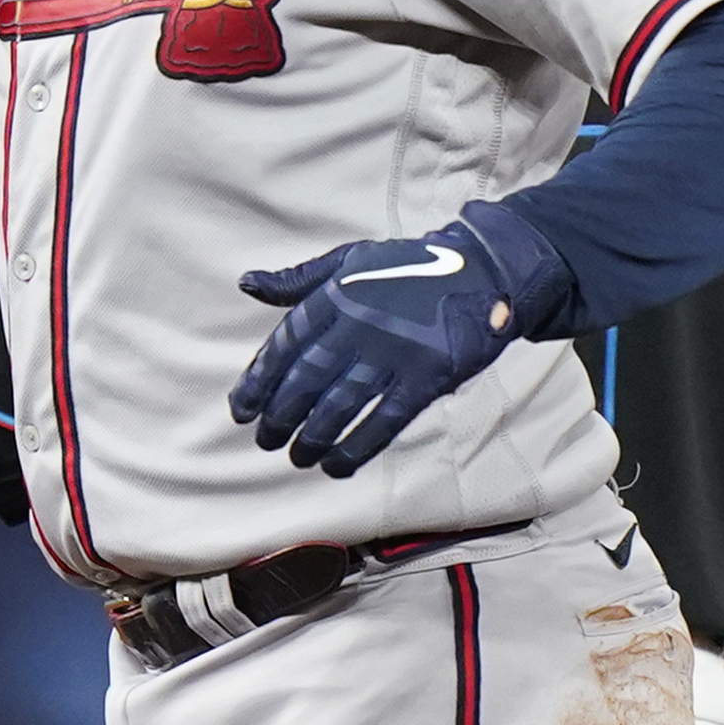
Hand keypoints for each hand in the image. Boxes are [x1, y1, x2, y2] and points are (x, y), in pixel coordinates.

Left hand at [229, 203, 574, 478]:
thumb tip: (247, 283)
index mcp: (338, 294)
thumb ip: (300, 278)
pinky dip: (357, 446)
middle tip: (266, 440)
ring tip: (297, 457)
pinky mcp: (427, 377)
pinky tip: (336, 465)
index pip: (287, 344)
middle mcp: (361, 323)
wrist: (481, 271)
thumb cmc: (408, 268)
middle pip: (308, 380)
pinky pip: (385, 420)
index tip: (242, 410)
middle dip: (281, 416)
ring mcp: (395, 352)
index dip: (259, 381)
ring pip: (342, 404)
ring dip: (313, 438)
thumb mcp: (351, 259)